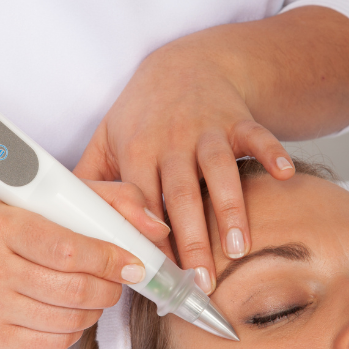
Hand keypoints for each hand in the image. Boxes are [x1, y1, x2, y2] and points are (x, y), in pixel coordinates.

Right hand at [0, 180, 169, 348]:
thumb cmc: (21, 225)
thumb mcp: (59, 198)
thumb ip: (114, 200)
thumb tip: (156, 228)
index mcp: (4, 224)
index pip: (67, 249)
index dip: (108, 259)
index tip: (133, 262)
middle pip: (72, 290)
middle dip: (109, 288)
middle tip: (118, 279)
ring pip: (68, 319)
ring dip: (96, 309)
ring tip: (96, 292)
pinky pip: (54, 343)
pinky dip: (75, 328)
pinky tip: (70, 309)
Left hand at [74, 33, 294, 293]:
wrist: (183, 64)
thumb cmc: (142, 112)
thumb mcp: (107, 139)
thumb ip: (89, 181)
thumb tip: (65, 226)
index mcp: (136, 151)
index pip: (139, 204)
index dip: (147, 240)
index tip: (154, 279)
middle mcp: (171, 141)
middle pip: (179, 195)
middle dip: (190, 239)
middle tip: (200, 283)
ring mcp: (206, 130)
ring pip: (219, 170)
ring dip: (230, 208)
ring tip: (239, 248)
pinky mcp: (236, 121)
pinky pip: (256, 136)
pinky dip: (270, 153)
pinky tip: (284, 174)